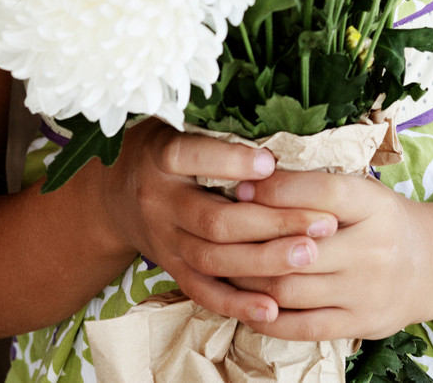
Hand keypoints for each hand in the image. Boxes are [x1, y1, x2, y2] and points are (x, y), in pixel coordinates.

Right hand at [98, 119, 339, 324]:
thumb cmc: (160, 147)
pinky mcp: (171, 268)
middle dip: (273, 223)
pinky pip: (203, 292)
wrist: (111, 194)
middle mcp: (159, 201)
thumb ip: (212, 127)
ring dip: (265, 261)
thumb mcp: (173, 123)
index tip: (271, 163)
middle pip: (215, 220)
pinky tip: (273, 309)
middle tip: (322, 222)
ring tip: (311, 254)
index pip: (192, 158)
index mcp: (160, 157)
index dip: (230, 162)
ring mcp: (164, 241)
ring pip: (214, 259)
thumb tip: (273, 124)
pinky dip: (237, 304)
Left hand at [228, 169, 425, 340]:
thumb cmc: (383, 220)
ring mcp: (365, 291)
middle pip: (297, 247)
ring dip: (248, 279)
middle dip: (250, 240)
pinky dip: (267, 316)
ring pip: (290, 288)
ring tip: (221, 265)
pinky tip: (244, 303)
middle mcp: (372, 249)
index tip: (241, 185)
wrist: (432, 265)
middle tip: (216, 231)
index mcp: (373, 204)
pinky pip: (302, 326)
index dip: (277, 190)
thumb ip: (316, 186)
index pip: (321, 193)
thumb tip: (253, 176)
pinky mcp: (358, 324)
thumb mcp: (361, 191)